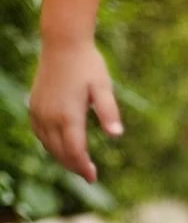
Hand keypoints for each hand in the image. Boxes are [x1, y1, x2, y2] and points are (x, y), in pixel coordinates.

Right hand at [29, 40, 122, 182]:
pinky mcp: (34, 105)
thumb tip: (117, 134)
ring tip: (77, 164)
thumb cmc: (88, 66)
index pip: (75, 151)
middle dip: (74, 166)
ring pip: (48, 144)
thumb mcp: (104, 88)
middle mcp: (50, 116)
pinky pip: (39, 133)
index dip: (83, 167)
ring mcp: (39, 111)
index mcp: (68, 115)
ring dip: (62, 157)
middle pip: (60, 152)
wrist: (62, 44)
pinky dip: (50, 144)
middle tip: (89, 175)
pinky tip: (60, 147)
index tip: (92, 178)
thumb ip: (109, 112)